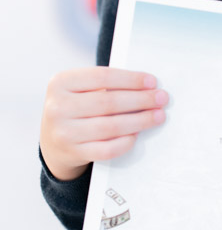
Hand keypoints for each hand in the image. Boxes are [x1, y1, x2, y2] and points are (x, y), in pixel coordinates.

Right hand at [40, 67, 168, 180]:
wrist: (52, 140)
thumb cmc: (76, 107)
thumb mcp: (80, 88)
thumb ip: (106, 84)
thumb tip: (148, 87)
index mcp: (60, 83)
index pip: (103, 76)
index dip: (131, 79)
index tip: (153, 82)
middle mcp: (57, 107)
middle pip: (109, 102)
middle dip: (141, 100)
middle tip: (161, 99)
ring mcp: (63, 132)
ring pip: (111, 126)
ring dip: (140, 120)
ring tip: (157, 116)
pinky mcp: (72, 153)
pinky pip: (107, 149)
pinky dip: (125, 142)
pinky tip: (137, 135)